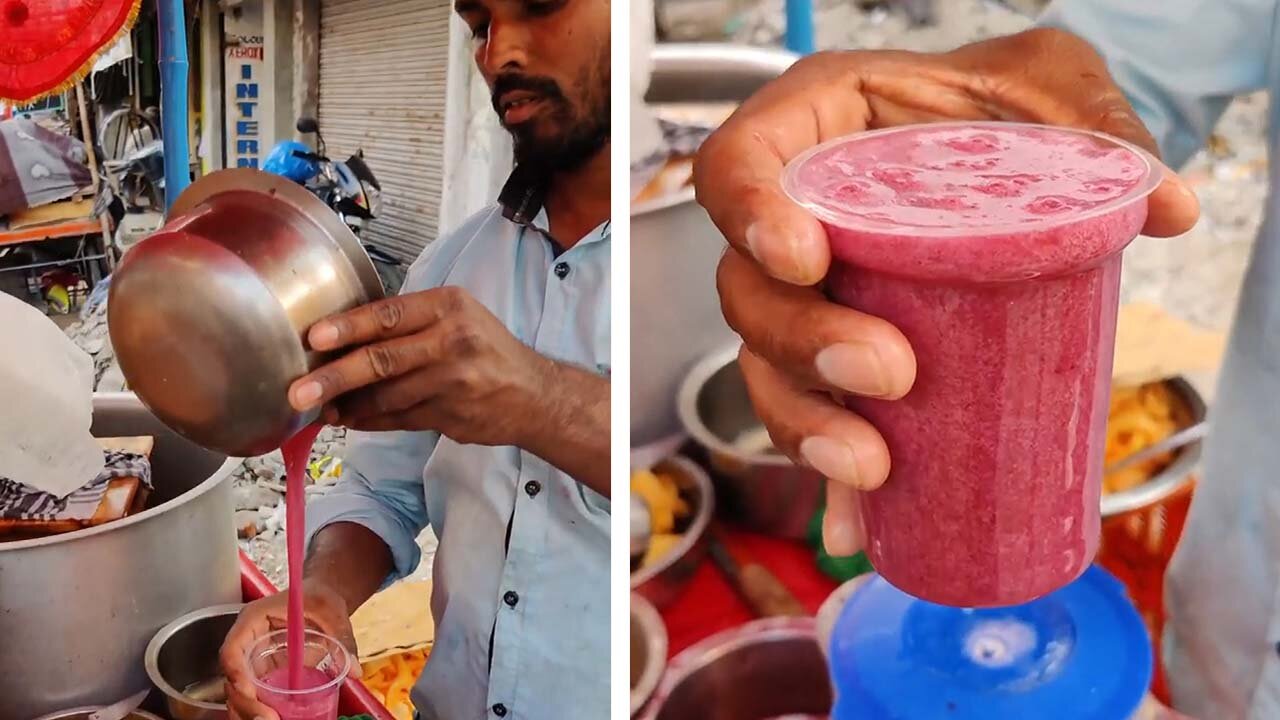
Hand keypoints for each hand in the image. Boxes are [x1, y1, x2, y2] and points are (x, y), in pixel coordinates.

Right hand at [219, 581, 358, 719]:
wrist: (322, 600)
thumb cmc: (320, 599)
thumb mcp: (332, 612)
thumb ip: (342, 639)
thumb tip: (354, 670)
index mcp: (254, 619)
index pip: (232, 648)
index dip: (236, 672)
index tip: (250, 693)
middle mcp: (247, 641)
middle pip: (232, 676)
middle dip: (245, 702)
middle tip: (267, 719)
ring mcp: (253, 660)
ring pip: (238, 691)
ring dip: (248, 711)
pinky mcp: (263, 675)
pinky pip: (254, 695)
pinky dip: (259, 710)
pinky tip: (275, 719)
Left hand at [290, 286, 551, 444]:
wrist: (535, 394)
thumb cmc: (487, 350)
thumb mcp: (458, 317)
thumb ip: (409, 321)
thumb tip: (343, 335)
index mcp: (449, 307)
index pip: (388, 315)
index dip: (348, 328)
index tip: (314, 337)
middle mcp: (452, 341)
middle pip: (382, 360)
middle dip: (335, 377)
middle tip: (299, 391)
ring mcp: (453, 382)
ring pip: (386, 396)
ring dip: (348, 405)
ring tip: (320, 408)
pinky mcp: (450, 415)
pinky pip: (398, 419)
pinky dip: (370, 420)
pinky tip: (350, 419)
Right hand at [695, 29, 1201, 555]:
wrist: (993, 147)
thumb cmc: (990, 103)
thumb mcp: (1040, 88)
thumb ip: (1092, 127)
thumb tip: (1162, 207)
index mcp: (815, 129)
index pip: (737, 164)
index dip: (748, 214)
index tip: (806, 259)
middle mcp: (791, 217)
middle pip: (745, 288)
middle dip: (802, 343)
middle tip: (888, 373)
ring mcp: (807, 294)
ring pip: (763, 365)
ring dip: (803, 424)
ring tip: (872, 467)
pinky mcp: (833, 353)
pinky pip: (811, 414)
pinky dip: (827, 474)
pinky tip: (860, 520)